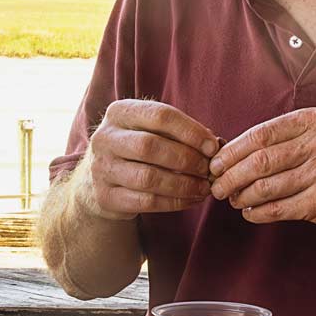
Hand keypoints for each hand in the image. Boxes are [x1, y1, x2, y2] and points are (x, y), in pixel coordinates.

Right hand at [77, 100, 218, 220]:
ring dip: (183, 185)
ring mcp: (101, 169)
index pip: (159, 115)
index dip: (190, 131)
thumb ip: (181, 133)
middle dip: (186, 159)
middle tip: (208, 169)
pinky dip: (174, 203)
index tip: (212, 146)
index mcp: (119, 112)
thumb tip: (215, 144)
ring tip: (204, 188)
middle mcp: (104, 138)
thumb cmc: (138, 150)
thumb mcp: (153, 131)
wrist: (99, 180)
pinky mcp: (105, 197)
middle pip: (150, 146)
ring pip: (148, 178)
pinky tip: (191, 200)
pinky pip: (145, 202)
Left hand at [208, 108, 315, 232]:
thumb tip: (234, 151)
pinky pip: (278, 209)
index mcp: (313, 121)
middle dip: (229, 176)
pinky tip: (250, 213)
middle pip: (258, 161)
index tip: (215, 163)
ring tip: (233, 200)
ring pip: (264, 186)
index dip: (231, 151)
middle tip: (216, 187)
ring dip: (241, 196)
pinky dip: (258, 213)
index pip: (260, 134)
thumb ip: (288, 137)